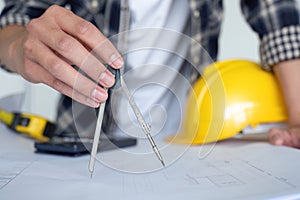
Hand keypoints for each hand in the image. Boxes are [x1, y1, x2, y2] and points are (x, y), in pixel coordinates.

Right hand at [6, 5, 122, 106]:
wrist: (25, 45)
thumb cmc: (55, 39)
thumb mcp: (72, 34)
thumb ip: (90, 46)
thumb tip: (111, 67)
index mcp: (58, 16)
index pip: (84, 30)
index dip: (103, 48)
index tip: (116, 62)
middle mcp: (42, 29)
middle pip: (69, 48)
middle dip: (93, 67)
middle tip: (108, 80)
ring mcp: (32, 48)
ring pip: (59, 68)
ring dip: (84, 84)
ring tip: (100, 93)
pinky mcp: (30, 67)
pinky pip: (54, 83)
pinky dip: (74, 93)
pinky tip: (88, 98)